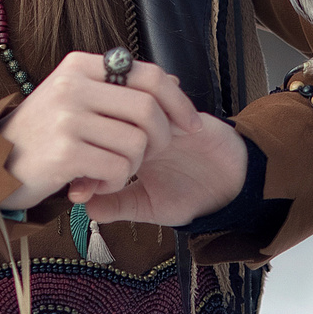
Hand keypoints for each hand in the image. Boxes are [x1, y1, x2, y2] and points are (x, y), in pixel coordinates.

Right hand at [0, 52, 198, 211]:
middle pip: (148, 108)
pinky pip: (118, 168)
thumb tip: (172, 82)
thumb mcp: (74, 98)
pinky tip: (95, 183)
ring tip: (110, 171)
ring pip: (137, 143)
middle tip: (148, 157)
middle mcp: (72, 84)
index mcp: (78, 65)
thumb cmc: (40, 136)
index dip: (178, 101)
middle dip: (161, 139)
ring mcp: (67, 117)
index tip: (190, 126)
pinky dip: (115, 182)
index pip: (147, 73)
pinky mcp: (64, 152)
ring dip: (133, 166)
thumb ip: (117, 89)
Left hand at [78, 105, 247, 226]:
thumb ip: (118, 205)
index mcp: (128, 146)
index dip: (87, 158)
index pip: (98, 140)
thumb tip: (86, 206)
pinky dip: (163, 122)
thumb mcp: (149, 206)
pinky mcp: (188, 117)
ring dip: (134, 134)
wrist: (234, 186)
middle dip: (105, 143)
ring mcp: (164, 120)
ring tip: (141, 161)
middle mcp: (142, 128)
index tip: (78, 185)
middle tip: (108, 171)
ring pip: (136, 109)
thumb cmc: (192, 194)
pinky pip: (170, 107)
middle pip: (111, 119)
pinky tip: (161, 145)